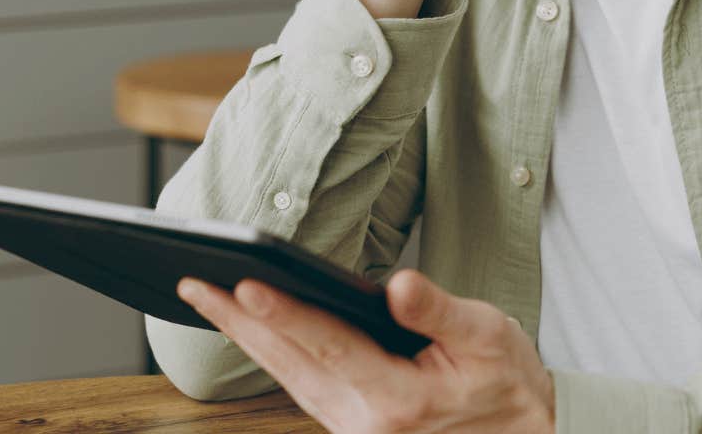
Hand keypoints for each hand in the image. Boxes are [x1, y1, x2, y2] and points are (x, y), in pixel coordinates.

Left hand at [176, 268, 554, 433]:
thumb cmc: (507, 383)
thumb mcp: (490, 337)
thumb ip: (441, 312)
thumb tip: (398, 287)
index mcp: (399, 400)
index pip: (328, 345)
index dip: (283, 313)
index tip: (243, 285)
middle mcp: (365, 423)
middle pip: (289, 362)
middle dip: (238, 321)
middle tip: (194, 281)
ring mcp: (353, 430)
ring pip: (287, 376)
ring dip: (246, 336)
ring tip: (207, 295)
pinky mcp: (350, 427)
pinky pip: (300, 386)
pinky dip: (271, 354)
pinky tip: (249, 326)